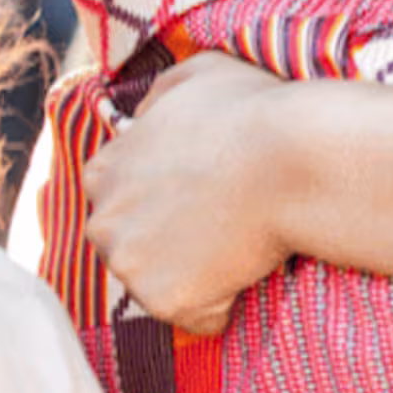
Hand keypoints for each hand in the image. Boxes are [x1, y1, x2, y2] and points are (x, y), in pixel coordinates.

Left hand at [84, 51, 299, 332]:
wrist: (289, 160)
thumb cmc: (252, 112)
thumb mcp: (196, 75)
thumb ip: (157, 99)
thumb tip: (142, 120)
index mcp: (104, 170)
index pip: (122, 204)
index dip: (165, 204)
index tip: (203, 198)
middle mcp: (103, 220)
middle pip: (134, 250)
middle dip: (173, 246)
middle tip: (226, 226)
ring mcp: (129, 264)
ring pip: (161, 286)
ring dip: (198, 277)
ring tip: (241, 245)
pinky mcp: (163, 300)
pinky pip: (198, 317)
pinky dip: (224, 305)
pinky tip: (249, 270)